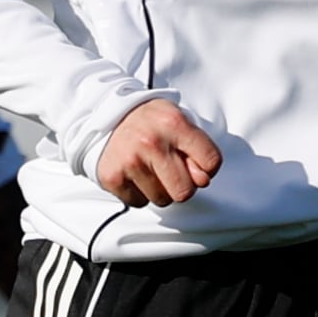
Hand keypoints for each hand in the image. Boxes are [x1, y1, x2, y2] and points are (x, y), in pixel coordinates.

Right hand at [92, 97, 219, 208]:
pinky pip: (139, 202)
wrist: (107, 114)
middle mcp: (151, 142)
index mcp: (174, 123)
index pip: (210, 162)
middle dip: (182, 184)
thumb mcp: (179, 121)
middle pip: (185, 191)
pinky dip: (139, 193)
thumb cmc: (150, 121)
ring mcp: (130, 161)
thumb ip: (198, 150)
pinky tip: (134, 172)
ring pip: (162, 200)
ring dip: (159, 189)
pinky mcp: (112, 178)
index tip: (195, 161)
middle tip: (170, 168)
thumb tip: (202, 181)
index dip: (207, 167)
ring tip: (149, 167)